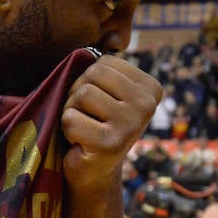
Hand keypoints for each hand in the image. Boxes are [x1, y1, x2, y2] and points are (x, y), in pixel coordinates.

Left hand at [60, 56, 161, 191]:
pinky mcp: (110, 143)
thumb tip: (92, 45)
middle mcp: (147, 105)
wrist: (93, 173)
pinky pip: (70, 118)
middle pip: (93, 74)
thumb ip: (102, 70)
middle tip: (86, 117)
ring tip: (83, 128)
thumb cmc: (94, 125)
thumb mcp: (105, 93)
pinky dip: (66, 130)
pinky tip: (80, 143)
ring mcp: (131, 124)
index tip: (97, 105)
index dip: (89, 80)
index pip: (105, 62)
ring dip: (71, 111)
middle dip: (78, 94)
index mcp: (150, 88)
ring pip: (81, 94)